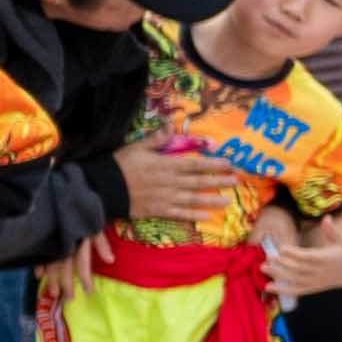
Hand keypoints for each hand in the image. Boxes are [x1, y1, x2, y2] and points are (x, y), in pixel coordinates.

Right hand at [114, 144, 233, 229]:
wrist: (103, 188)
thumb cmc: (120, 165)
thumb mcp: (137, 147)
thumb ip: (157, 139)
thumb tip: (171, 124)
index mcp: (166, 165)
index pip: (195, 164)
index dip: (214, 164)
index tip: (230, 164)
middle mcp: (170, 182)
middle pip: (199, 182)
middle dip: (219, 181)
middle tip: (237, 181)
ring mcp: (165, 198)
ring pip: (193, 199)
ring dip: (212, 200)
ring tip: (228, 201)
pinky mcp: (157, 210)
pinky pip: (179, 214)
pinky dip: (193, 215)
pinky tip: (206, 217)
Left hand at [258, 208, 341, 303]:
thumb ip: (332, 230)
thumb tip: (326, 217)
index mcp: (327, 259)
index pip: (309, 257)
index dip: (295, 254)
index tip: (282, 248)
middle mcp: (320, 272)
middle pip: (299, 269)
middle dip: (282, 264)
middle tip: (268, 257)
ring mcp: (315, 281)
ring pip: (294, 280)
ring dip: (278, 275)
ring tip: (263, 268)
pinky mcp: (312, 288)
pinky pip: (295, 290)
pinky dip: (281, 290)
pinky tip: (268, 287)